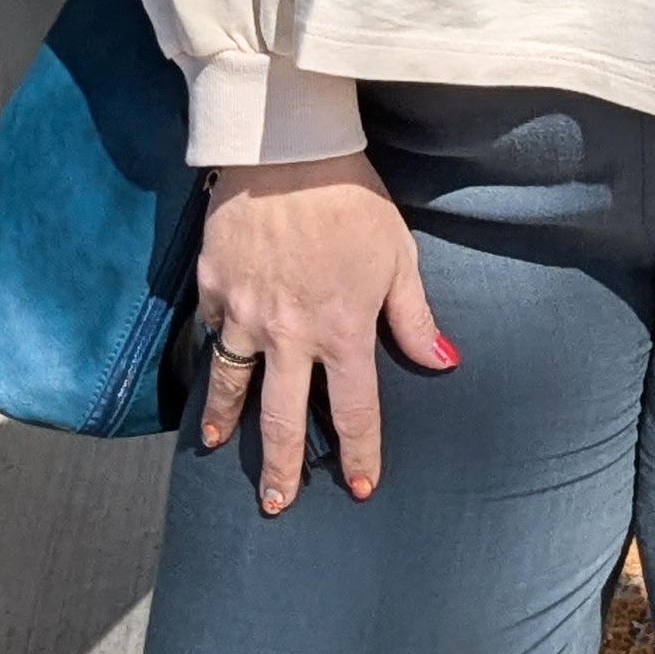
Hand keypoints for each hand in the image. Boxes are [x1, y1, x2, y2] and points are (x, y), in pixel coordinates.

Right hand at [194, 154, 455, 512]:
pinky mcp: (212, 286)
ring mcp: (243, 314)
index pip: (352, 412)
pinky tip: (213, 366)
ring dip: (228, 422)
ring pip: (233, 384)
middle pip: (281, 420)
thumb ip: (413, 317)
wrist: (285, 148)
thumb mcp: (397, 255)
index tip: (360, 485)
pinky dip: (214, 352)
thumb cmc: (351, 198)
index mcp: (341, 331)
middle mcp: (289, 335)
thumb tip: (442, 362)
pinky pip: (212, 332)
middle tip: (278, 504)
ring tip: (220, 447)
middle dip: (281, 469)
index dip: (358, 454)